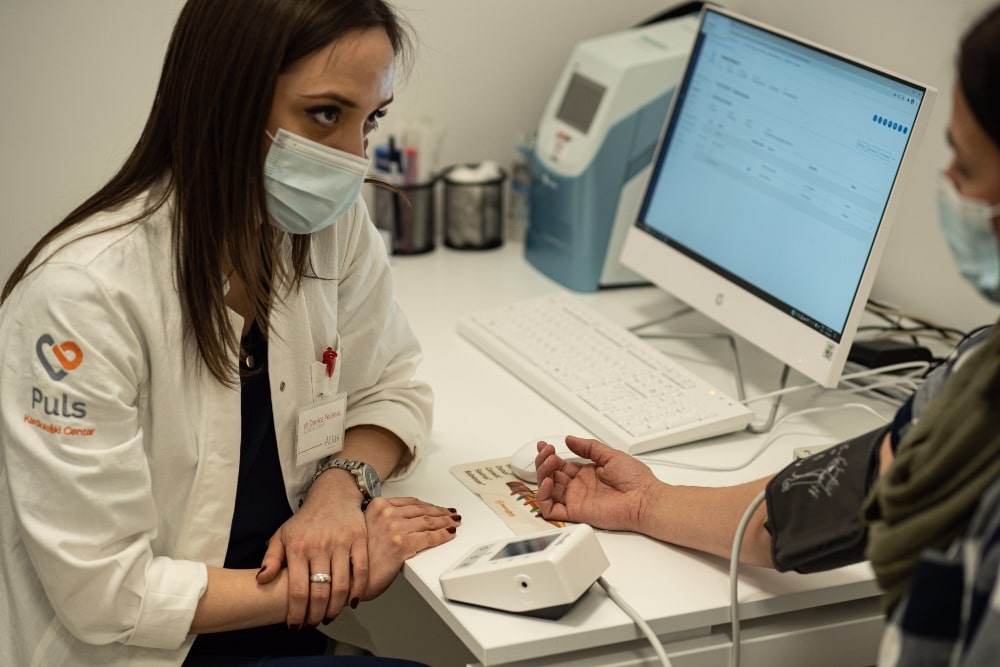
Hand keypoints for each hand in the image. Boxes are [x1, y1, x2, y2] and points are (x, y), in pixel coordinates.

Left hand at [257, 474, 367, 626]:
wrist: (333, 495)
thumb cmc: (306, 519)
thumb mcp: (282, 535)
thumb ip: (271, 559)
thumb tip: (261, 581)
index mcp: (298, 547)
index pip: (296, 589)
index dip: (296, 612)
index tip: (295, 625)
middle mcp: (319, 546)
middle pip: (319, 592)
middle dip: (315, 615)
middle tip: (313, 623)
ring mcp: (341, 543)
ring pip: (341, 585)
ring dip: (336, 608)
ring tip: (329, 616)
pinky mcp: (359, 540)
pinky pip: (361, 571)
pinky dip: (359, 590)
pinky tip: (352, 602)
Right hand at [362, 496, 461, 599]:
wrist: (350, 578)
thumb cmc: (356, 557)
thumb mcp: (367, 528)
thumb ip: (383, 520)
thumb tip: (403, 521)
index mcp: (377, 506)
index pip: (410, 502)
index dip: (427, 505)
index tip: (436, 508)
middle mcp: (386, 514)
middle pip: (421, 510)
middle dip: (439, 513)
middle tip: (450, 514)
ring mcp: (394, 528)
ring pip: (428, 522)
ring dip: (445, 522)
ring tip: (453, 522)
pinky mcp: (402, 544)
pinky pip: (429, 538)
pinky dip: (442, 535)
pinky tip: (449, 534)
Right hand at [534, 435, 657, 532]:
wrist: (645, 499)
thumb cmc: (636, 480)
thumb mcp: (610, 455)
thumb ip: (589, 447)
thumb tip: (571, 439)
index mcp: (586, 473)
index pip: (560, 465)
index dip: (549, 455)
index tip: (545, 445)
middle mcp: (579, 487)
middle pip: (550, 475)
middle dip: (544, 462)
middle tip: (549, 452)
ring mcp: (576, 499)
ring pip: (547, 490)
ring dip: (542, 475)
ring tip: (550, 463)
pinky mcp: (575, 513)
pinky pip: (550, 509)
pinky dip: (543, 497)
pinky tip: (548, 483)